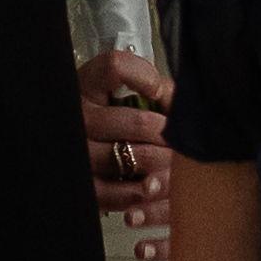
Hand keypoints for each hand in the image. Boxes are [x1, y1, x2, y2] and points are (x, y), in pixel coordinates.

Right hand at [80, 48, 172, 256]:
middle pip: (140, 123)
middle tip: (181, 138)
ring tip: (175, 161)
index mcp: (87, 87)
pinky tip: (154, 184)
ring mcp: (81, 154)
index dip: (145, 77)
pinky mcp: (86, 186)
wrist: (77, 149)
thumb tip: (184, 103)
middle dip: (170, 133)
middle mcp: (80, 119)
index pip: (115, 67)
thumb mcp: (123, 94)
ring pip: (138, 158)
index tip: (157, 90)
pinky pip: (125, 193)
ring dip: (166, 163)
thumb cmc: (109, 119)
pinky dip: (147, 191)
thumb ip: (155, 90)